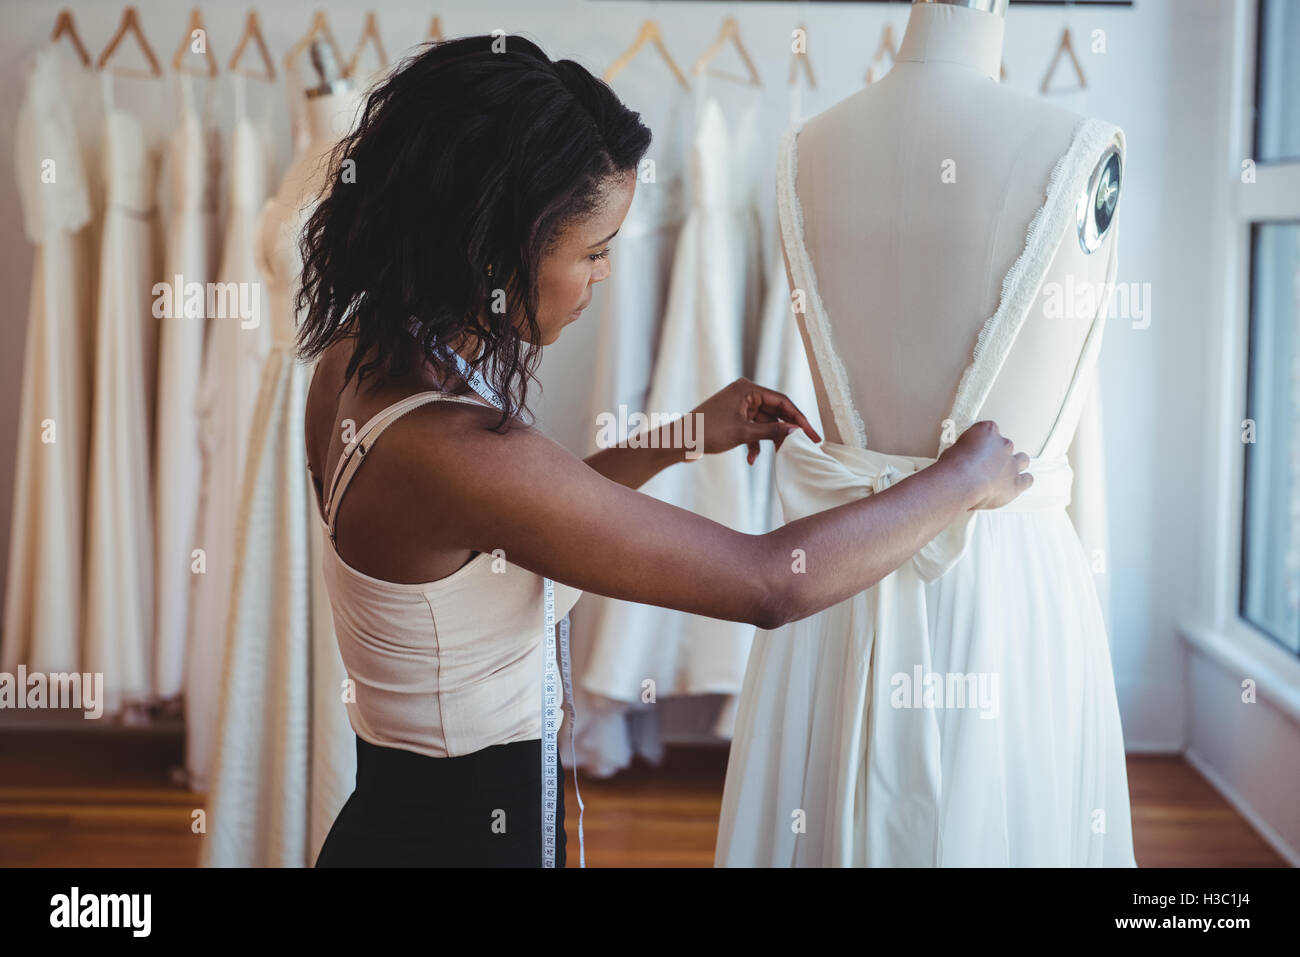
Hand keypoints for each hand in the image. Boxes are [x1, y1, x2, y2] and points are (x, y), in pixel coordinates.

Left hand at [689, 377, 822, 463]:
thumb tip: (795, 431)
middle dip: (784, 432)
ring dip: (768, 441)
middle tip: (799, 449)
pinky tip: (751, 459)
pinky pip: (752, 430)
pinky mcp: (734, 419)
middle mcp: (745, 394)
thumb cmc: (707, 432)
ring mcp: (739, 407)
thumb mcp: (743, 433)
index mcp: (747, 389)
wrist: (679, 442)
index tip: (812, 435)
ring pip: (764, 424)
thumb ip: (771, 431)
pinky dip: (754, 444)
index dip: (799, 419)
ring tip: (775, 457)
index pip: (782, 402)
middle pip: (775, 413)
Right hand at [938, 420, 1031, 509]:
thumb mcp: (952, 449)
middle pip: (1006, 445)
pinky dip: (1023, 481)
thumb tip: (964, 458)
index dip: (983, 441)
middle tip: (987, 464)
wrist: (959, 483)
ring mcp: (1012, 464)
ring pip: (1023, 460)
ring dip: (1016, 464)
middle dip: (999, 454)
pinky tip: (1014, 485)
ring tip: (1005, 473)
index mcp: (987, 431)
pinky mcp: (1017, 483)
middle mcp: (1003, 445)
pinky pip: (1027, 480)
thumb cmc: (952, 466)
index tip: (976, 449)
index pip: (990, 430)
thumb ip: (965, 450)